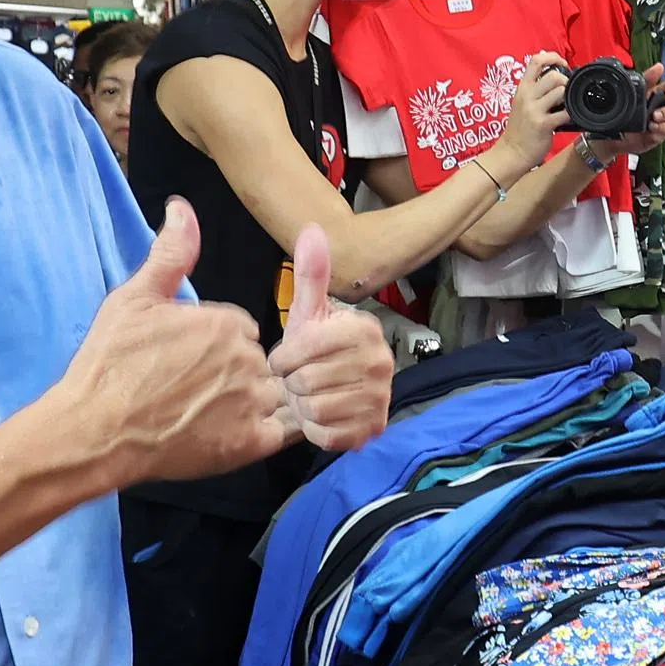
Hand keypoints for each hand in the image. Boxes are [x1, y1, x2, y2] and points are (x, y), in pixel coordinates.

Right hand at [47, 201, 292, 486]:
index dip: (213, 346)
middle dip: (230, 374)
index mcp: (227, 323)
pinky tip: (227, 435)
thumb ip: (171, 254)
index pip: (240, 330)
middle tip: (188, 391)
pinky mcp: (251, 443)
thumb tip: (181, 208)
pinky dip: (261, 433)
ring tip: (201, 416)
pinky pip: (279, 433)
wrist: (95, 431)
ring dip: (246, 405)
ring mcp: (251, 403)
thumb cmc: (109, 365)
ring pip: (269, 397)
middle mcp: (247, 360)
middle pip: (256, 362)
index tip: (184, 361)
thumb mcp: (135, 300)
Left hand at [269, 226, 391, 453]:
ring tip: (307, 395)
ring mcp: (380, 398)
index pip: (302, 349)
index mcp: (364, 329)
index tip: (286, 357)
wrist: (331, 388)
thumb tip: (312, 230)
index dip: (283, 357)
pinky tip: (317, 416)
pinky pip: (325, 435)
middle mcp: (381, 363)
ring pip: (313, 409)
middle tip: (298, 379)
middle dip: (292, 383)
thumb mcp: (310, 311)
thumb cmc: (315, 348)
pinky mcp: (372, 430)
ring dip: (301, 406)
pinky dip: (313, 429)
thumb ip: (311, 274)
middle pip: (306, 382)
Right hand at [492, 54, 569, 180]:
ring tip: (565, 106)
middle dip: (566, 81)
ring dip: (568, 98)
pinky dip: (571, 115)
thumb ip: (534, 89)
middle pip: (553, 75)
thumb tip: (553, 75)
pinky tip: (568, 119)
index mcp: (522, 88)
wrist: (511, 152)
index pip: (536, 61)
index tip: (562, 62)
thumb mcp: (521, 102)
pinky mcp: (543, 124)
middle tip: (566, 92)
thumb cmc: (519, 128)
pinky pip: (565, 113)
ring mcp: (534, 110)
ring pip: (561, 91)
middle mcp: (527, 96)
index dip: (552, 57)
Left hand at [587, 62, 664, 163]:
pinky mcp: (662, 133)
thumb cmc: (625, 113)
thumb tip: (659, 66)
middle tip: (657, 112)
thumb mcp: (632, 93)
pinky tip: (653, 129)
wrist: (614, 135)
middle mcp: (662, 107)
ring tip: (653, 120)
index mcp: (656, 94)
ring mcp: (664, 121)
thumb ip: (646, 79)